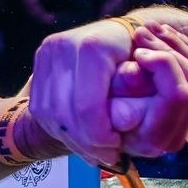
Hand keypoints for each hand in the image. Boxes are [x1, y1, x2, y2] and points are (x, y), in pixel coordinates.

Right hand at [31, 20, 187, 164]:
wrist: (118, 33)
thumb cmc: (140, 59)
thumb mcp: (149, 78)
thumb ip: (136, 102)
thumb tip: (126, 127)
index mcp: (93, 47)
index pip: (87, 109)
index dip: (100, 137)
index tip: (117, 149)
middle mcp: (63, 46)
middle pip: (64, 114)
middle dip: (86, 143)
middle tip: (106, 155)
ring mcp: (47, 53)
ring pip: (49, 114)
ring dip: (72, 139)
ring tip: (94, 149)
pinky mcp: (39, 61)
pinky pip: (41, 106)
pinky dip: (60, 128)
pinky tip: (80, 137)